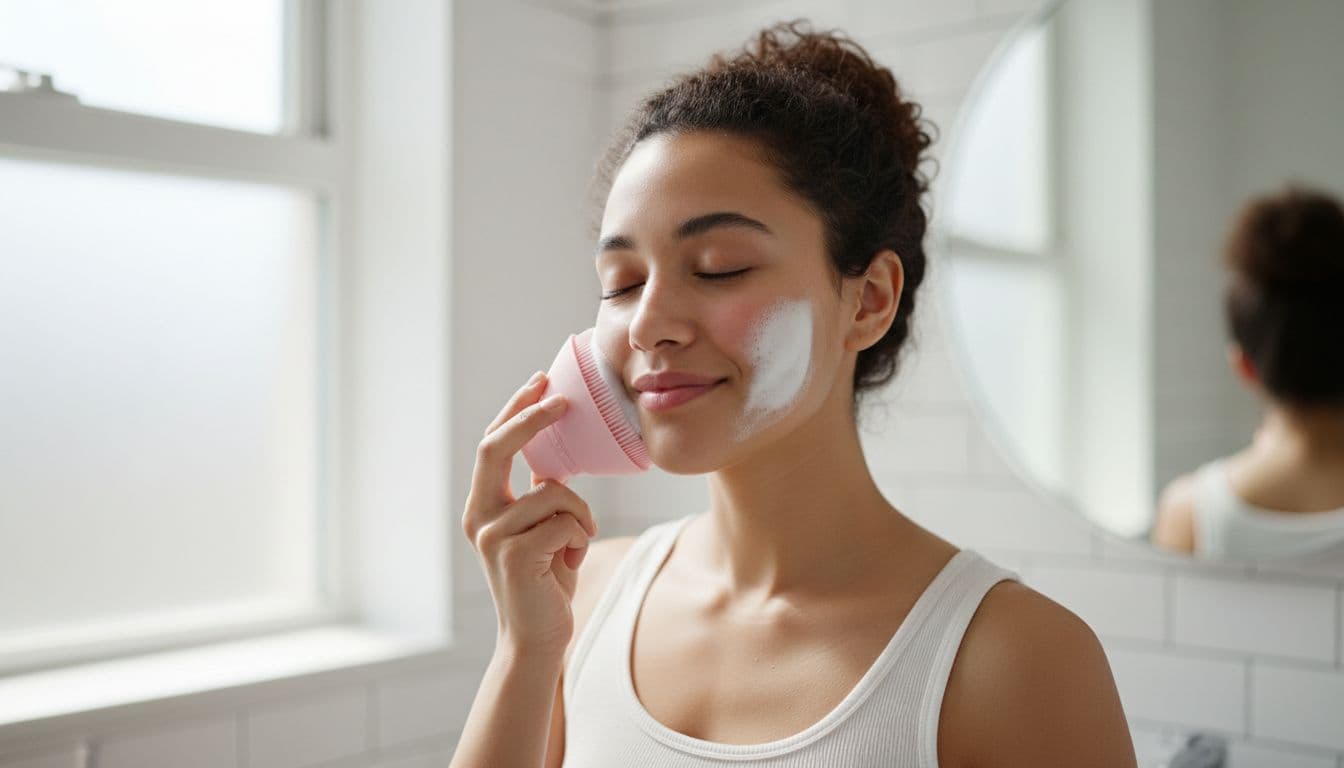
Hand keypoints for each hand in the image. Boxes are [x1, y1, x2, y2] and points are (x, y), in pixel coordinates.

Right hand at [462, 372, 598, 656]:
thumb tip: (556, 455)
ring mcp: (493, 537)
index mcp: (482, 506)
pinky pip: (566, 521)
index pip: (492, 445)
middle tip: (562, 401)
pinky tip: (570, 560)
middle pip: (498, 447)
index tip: (540, 382)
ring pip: (553, 492)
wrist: (537, 637)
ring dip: (579, 513)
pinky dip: (580, 535)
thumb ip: (539, 494)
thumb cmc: (546, 579)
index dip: (516, 411)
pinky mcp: (515, 556)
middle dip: (531, 418)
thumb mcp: (540, 528)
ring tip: (576, 542)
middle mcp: (479, 517)